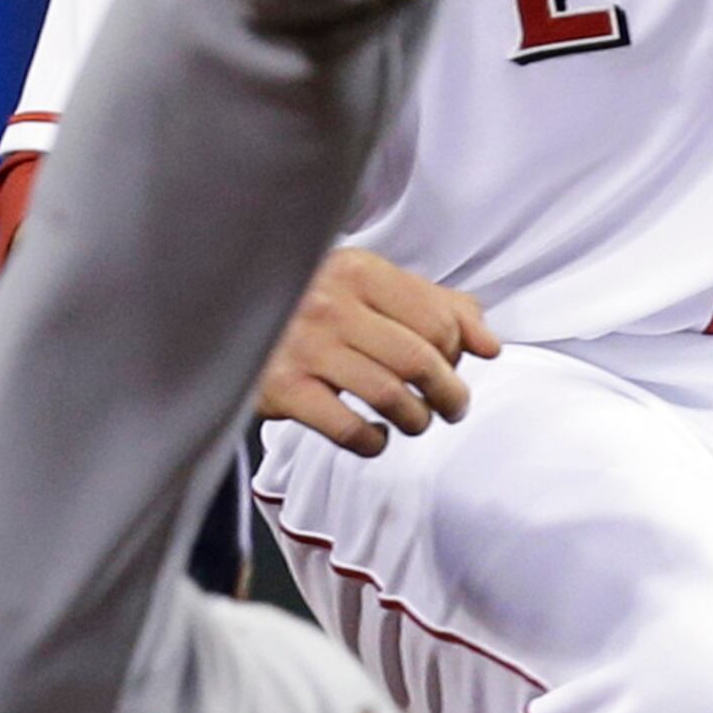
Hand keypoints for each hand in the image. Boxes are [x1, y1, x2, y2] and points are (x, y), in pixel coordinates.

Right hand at [260, 248, 499, 454]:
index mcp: (358, 270)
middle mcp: (331, 303)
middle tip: (451, 407)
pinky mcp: (281, 389)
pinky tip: (375, 438)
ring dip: (416, 421)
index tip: (451, 367)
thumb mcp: (370, 286)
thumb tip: (489, 345)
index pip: (438, 320)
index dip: (457, 352)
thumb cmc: (313, 303)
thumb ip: (437, 306)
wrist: (223, 316)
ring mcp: (303, 346)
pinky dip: (374, 442)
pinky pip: (349, 429)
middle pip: (420, 360)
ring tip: (415, 422)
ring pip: (390, 397)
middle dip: (449, 394)